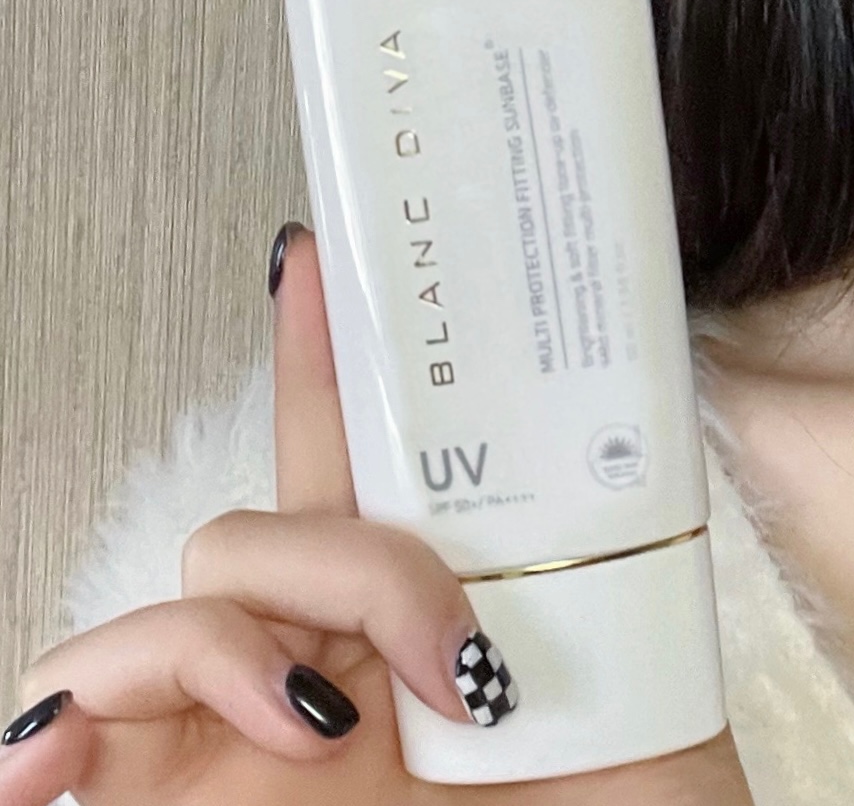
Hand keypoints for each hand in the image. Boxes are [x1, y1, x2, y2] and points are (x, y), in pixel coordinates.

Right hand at [2, 227, 750, 805]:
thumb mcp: (636, 669)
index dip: (329, 351)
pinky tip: (63, 751)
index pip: (360, 453)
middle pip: (273, 517)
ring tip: (341, 728)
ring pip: (191, 599)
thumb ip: (615, 557)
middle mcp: (328, 651)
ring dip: (251, 639)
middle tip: (455, 657)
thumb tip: (635, 412)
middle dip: (347, 555)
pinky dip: (66, 722)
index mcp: (428, 599)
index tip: (317, 256)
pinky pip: (74, 735)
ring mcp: (251, 734)